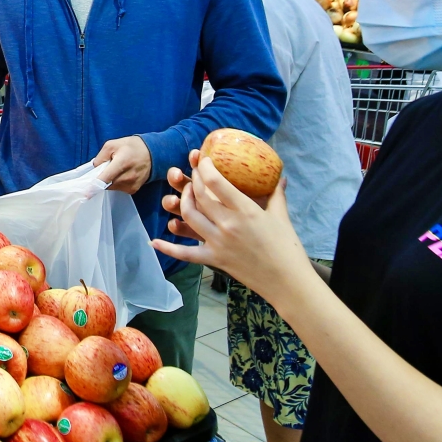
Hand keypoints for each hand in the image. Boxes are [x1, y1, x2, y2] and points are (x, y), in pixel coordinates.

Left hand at [91, 135, 151, 192]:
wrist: (153, 153)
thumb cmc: (132, 147)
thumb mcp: (113, 144)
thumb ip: (101, 156)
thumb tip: (95, 168)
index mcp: (121, 163)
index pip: (105, 178)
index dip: (94, 186)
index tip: (85, 194)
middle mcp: (127, 177)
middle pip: (106, 184)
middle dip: (102, 178)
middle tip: (107, 168)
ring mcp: (131, 185)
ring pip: (111, 187)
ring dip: (110, 180)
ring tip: (118, 169)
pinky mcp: (133, 190)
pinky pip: (118, 189)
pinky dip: (117, 183)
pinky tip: (123, 174)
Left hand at [150, 152, 313, 305]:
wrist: (287, 281)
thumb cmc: (287, 247)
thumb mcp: (281, 216)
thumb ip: (276, 194)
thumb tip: (280, 177)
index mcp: (245, 210)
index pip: (216, 182)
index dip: (205, 167)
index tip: (203, 160)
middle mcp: (227, 224)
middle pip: (199, 195)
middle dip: (193, 180)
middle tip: (193, 174)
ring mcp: (218, 242)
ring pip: (189, 216)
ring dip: (181, 201)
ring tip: (183, 194)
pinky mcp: (214, 259)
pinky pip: (185, 253)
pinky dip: (168, 247)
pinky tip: (154, 241)